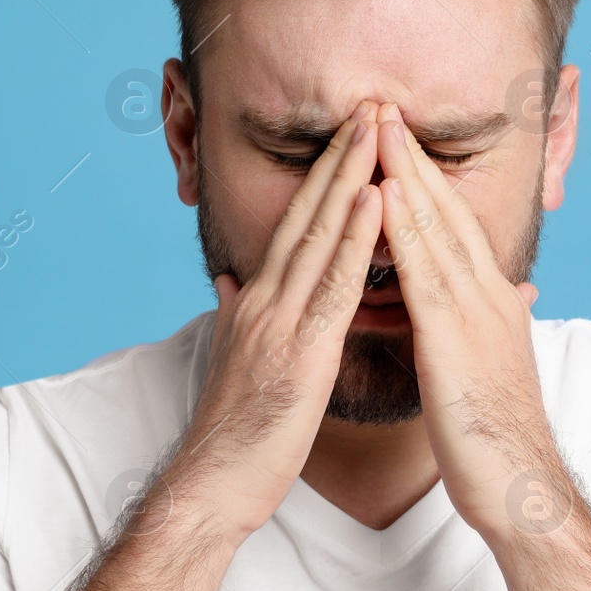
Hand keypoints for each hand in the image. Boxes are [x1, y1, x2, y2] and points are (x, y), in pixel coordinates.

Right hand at [173, 101, 383, 539]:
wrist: (213, 485)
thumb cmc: (234, 432)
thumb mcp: (235, 359)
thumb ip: (237, 313)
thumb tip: (233, 280)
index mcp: (258, 300)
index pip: (295, 224)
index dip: (324, 176)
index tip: (351, 134)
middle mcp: (265, 298)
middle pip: (306, 213)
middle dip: (340, 157)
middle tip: (370, 105)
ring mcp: (279, 320)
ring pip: (319, 235)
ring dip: (351, 178)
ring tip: (378, 130)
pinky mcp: (300, 350)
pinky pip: (334, 285)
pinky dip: (355, 238)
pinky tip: (376, 201)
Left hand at [374, 103, 566, 537]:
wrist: (521, 488)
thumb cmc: (496, 438)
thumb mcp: (489, 368)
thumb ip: (485, 327)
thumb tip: (495, 302)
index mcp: (494, 302)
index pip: (457, 228)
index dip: (427, 180)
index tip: (399, 140)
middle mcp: (490, 296)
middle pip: (449, 212)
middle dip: (415, 158)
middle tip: (385, 107)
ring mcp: (477, 314)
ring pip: (439, 229)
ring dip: (408, 173)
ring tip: (380, 126)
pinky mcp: (457, 340)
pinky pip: (426, 273)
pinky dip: (406, 229)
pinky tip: (385, 193)